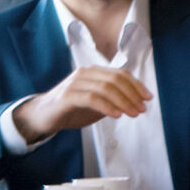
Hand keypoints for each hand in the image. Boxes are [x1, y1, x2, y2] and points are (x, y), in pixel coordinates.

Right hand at [13, 66, 151, 141]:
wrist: (42, 116)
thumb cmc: (70, 109)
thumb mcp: (95, 103)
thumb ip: (111, 99)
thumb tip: (135, 102)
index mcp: (92, 72)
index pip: (119, 74)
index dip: (136, 85)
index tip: (148, 98)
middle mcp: (84, 74)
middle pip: (115, 79)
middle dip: (132, 94)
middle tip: (142, 108)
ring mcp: (75, 84)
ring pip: (105, 88)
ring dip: (123, 101)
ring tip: (133, 113)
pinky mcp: (67, 97)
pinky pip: (92, 98)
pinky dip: (107, 106)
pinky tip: (116, 115)